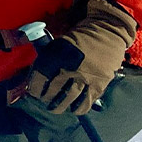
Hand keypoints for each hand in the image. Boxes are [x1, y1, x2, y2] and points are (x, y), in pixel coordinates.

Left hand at [23, 0, 138, 113]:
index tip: (34, 93)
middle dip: (47, 99)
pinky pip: (87, 100)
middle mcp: (69, 67)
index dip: (35, 88)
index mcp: (56, 55)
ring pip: (69, 98)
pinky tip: (75, 109)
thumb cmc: (80, 37)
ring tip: (56, 109)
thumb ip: (49, 59)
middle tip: (45, 102)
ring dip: (60, 106)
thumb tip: (39, 76)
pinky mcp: (99, 82)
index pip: (40, 77)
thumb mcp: (59, 43)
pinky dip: (80, 107)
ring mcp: (85, 76)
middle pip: (53, 90)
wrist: (107, 31)